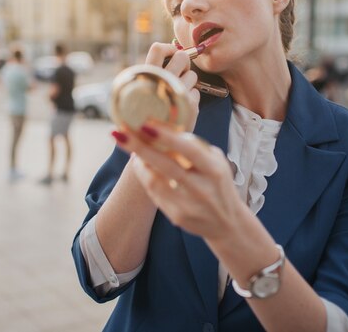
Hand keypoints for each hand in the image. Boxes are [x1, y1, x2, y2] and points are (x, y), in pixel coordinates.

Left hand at [111, 123, 240, 240]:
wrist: (228, 223)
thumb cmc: (218, 183)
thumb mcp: (217, 162)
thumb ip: (195, 147)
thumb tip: (164, 128)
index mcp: (215, 170)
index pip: (190, 151)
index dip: (167, 137)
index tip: (146, 124)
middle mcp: (202, 189)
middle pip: (166, 165)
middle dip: (140, 147)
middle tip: (119, 132)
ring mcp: (188, 205)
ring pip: (154, 181)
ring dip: (138, 161)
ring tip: (128, 142)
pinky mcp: (176, 216)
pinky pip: (153, 193)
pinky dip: (144, 175)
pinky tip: (140, 163)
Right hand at [145, 43, 199, 131]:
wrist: (151, 142)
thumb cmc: (145, 113)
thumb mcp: (140, 91)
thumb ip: (152, 73)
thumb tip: (173, 51)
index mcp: (147, 77)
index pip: (158, 48)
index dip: (168, 48)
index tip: (170, 55)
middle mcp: (163, 83)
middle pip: (182, 56)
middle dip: (183, 62)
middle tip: (178, 73)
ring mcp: (179, 94)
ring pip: (192, 74)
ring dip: (188, 81)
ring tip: (177, 94)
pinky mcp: (191, 106)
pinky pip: (196, 91)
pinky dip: (191, 97)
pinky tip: (181, 107)